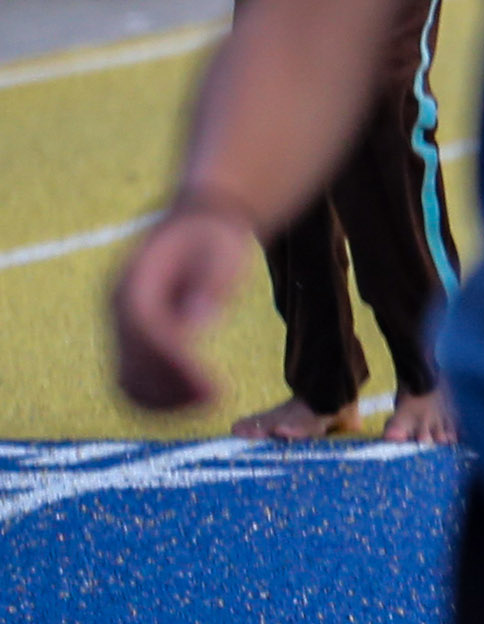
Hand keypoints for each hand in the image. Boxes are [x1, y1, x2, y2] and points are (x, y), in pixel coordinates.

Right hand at [110, 204, 254, 414]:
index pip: (148, 332)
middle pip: (133, 361)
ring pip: (126, 377)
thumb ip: (210, 283)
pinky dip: (156, 397)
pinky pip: (131, 377)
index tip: (214, 389)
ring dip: (162, 400)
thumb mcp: (223, 249)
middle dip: (172, 388)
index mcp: (137, 281)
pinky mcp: (130, 336)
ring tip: (208, 402)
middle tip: (216, 401)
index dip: (176, 365)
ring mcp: (120, 323)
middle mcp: (118, 305)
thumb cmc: (216, 236)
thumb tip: (194, 320)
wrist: (197, 222)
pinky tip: (191, 401)